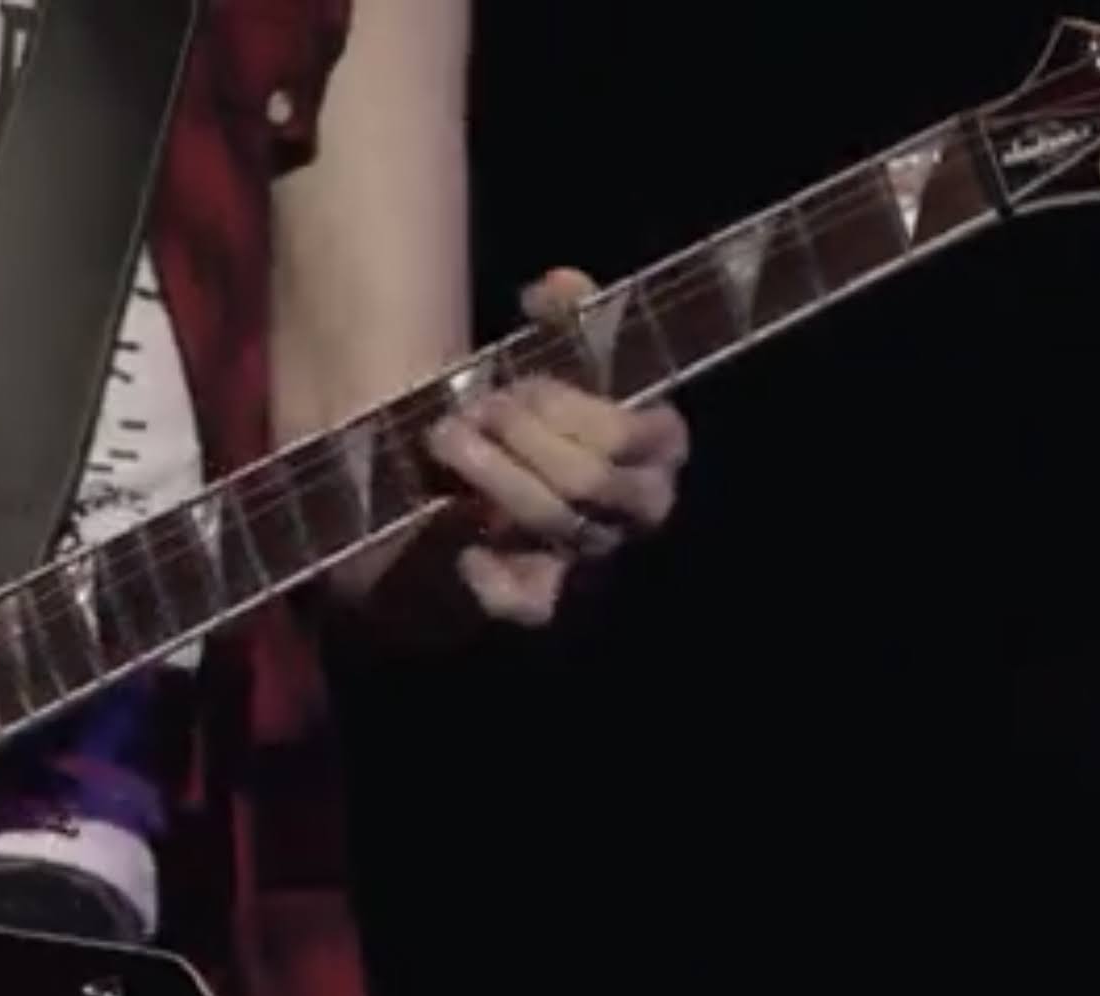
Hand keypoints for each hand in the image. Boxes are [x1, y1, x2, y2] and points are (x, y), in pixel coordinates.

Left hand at [425, 267, 690, 624]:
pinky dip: (496, 579)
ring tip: (443, 437)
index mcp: (656, 451)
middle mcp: (633, 511)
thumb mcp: (558, 359)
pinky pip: (531, 605)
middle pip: (592, 482)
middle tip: (473, 411)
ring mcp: (590, 559)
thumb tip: (555, 286)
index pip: (645, 436)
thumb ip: (566, 317)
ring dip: (495, 476)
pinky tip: (464, 546)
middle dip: (525, 438)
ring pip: (557, 525)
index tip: (522, 386)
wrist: (482, 493)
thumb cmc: (537, 419)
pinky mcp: (541, 600)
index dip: (576, 409)